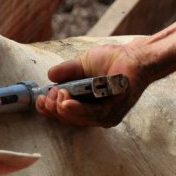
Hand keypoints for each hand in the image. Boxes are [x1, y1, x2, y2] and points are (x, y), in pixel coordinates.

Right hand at [35, 41, 149, 126]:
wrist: (135, 56)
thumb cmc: (113, 60)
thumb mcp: (83, 64)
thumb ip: (68, 72)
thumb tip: (49, 76)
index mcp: (86, 105)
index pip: (63, 113)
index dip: (49, 108)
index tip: (40, 98)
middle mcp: (95, 115)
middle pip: (67, 119)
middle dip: (53, 108)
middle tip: (49, 94)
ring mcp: (105, 117)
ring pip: (77, 119)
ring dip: (62, 108)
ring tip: (56, 96)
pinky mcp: (113, 113)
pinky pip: (91, 115)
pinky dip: (76, 110)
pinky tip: (65, 103)